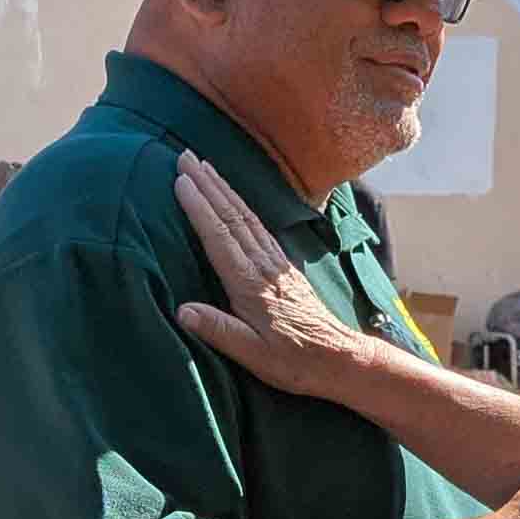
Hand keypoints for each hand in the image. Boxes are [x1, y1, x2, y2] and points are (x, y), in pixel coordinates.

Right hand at [173, 150, 372, 400]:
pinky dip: (242, 207)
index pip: (219, 237)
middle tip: (185, 156)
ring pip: (246, 217)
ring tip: (206, 167)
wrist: (339, 359)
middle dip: (208, 185)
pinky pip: (260, 228)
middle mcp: (263, 267)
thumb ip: (219, 330)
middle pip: (232, 217)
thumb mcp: (253, 355)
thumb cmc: (295, 362)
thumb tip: (183, 311)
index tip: (181, 179)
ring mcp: (276, 264)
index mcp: (250, 285)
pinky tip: (236, 199)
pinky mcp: (284, 268)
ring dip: (224, 189)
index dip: (199, 207)